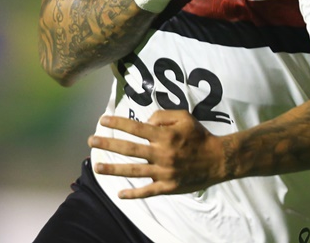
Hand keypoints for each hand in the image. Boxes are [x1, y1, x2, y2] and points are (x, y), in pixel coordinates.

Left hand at [88, 110, 227, 197]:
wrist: (217, 159)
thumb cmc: (199, 135)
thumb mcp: (184, 117)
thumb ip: (163, 115)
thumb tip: (145, 121)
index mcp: (165, 136)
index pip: (136, 128)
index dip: (118, 123)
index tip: (102, 120)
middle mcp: (161, 154)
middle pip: (129, 149)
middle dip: (108, 144)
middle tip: (91, 141)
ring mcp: (163, 172)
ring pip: (134, 171)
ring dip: (114, 169)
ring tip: (97, 167)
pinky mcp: (168, 187)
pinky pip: (147, 191)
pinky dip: (133, 194)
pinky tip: (120, 194)